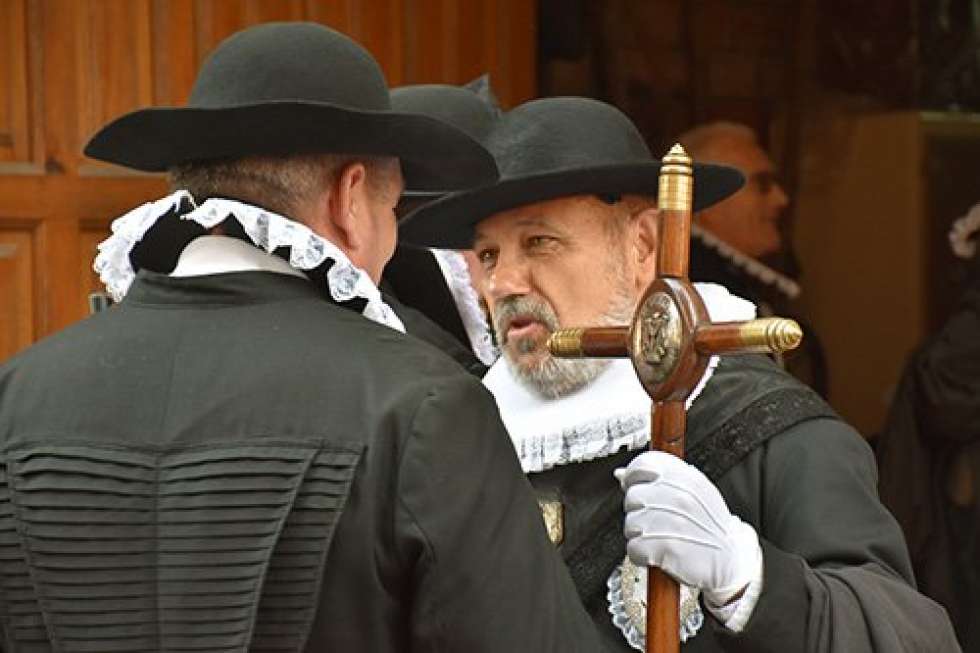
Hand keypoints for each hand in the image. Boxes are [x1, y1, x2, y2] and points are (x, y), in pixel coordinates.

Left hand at [616, 451, 761, 605]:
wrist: (732, 562)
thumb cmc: (709, 527)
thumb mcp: (693, 493)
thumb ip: (659, 479)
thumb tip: (621, 474)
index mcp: (687, 478)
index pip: (643, 464)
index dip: (633, 477)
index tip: (635, 487)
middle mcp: (680, 497)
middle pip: (633, 496)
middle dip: (638, 511)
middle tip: (656, 522)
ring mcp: (673, 522)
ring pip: (630, 524)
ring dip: (639, 535)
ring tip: (659, 538)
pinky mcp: (667, 547)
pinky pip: (634, 548)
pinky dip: (641, 555)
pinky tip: (656, 554)